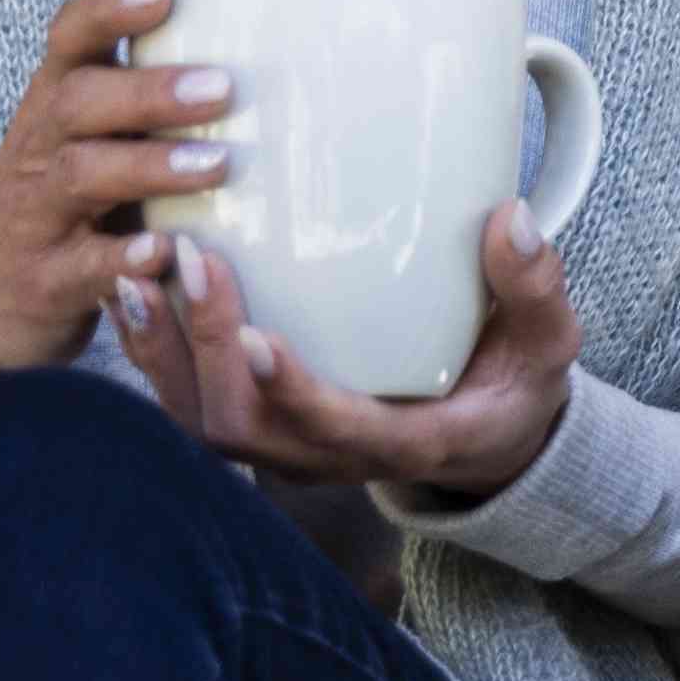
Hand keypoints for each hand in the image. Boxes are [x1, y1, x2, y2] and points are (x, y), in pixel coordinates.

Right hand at [0, 0, 234, 396]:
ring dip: (150, 166)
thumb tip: (275, 57)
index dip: (109, 9)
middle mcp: (40, 149)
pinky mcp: (48, 281)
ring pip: (83, 176)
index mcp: (56, 104)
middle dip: (148, 92)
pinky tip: (166, 250)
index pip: (69, 40)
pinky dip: (124, 260)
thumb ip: (149, 102)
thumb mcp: (90, 142)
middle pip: (78, 102)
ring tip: (215, 164)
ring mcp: (39, 215)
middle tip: (221, 88)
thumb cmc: (62, 200)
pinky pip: (84, 267)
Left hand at [114, 206, 583, 499]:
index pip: (339, 433)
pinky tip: (132, 287)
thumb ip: (534, 288)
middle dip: (205, 349)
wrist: (484, 434)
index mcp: (409, 442)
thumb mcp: (547, 343)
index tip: (259, 336)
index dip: (293, 394)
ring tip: (141, 271)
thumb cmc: (515, 382)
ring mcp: (287, 449)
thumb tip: (511, 221)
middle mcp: (331, 459)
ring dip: (161, 353)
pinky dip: (152, 351)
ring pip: (200, 423)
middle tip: (193, 261)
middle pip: (244, 429)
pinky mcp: (259, 427)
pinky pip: (188, 403)